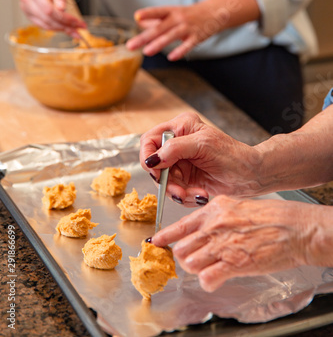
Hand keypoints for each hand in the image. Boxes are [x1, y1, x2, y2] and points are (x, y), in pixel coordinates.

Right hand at [18, 0, 84, 34]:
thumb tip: (62, 9)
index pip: (48, 9)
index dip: (64, 18)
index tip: (77, 21)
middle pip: (48, 18)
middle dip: (66, 25)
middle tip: (80, 27)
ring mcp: (26, 8)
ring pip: (46, 25)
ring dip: (62, 29)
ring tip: (76, 30)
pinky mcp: (29, 14)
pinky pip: (43, 25)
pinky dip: (56, 28)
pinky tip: (66, 28)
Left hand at [127, 3, 218, 59]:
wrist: (213, 13)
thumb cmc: (188, 14)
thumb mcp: (172, 13)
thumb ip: (155, 19)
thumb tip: (138, 22)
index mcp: (171, 11)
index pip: (158, 12)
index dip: (148, 14)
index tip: (137, 16)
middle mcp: (178, 18)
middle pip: (159, 28)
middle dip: (144, 37)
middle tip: (130, 46)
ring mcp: (188, 28)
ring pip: (171, 36)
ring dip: (158, 44)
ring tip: (146, 52)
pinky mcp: (197, 37)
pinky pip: (188, 45)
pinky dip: (180, 51)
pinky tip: (172, 58)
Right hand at [140, 112, 264, 206]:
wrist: (252, 176)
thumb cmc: (233, 155)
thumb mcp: (203, 145)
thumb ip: (175, 149)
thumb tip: (152, 159)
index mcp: (180, 127)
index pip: (149, 140)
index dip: (148, 157)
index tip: (156, 172)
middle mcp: (178, 143)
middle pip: (155, 165)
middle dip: (166, 181)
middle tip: (179, 192)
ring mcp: (182, 162)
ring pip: (164, 181)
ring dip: (178, 192)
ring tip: (196, 195)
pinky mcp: (187, 178)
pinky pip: (175, 191)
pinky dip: (186, 197)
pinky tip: (200, 195)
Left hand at [152, 195, 319, 291]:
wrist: (293, 228)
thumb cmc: (271, 217)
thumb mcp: (238, 206)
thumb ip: (218, 217)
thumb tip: (205, 229)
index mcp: (214, 210)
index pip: (181, 225)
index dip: (165, 237)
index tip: (156, 242)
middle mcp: (213, 226)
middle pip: (181, 248)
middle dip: (184, 257)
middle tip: (194, 259)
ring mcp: (221, 245)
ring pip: (189, 263)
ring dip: (196, 269)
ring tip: (208, 268)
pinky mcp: (232, 263)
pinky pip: (207, 278)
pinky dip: (208, 282)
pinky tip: (216, 279)